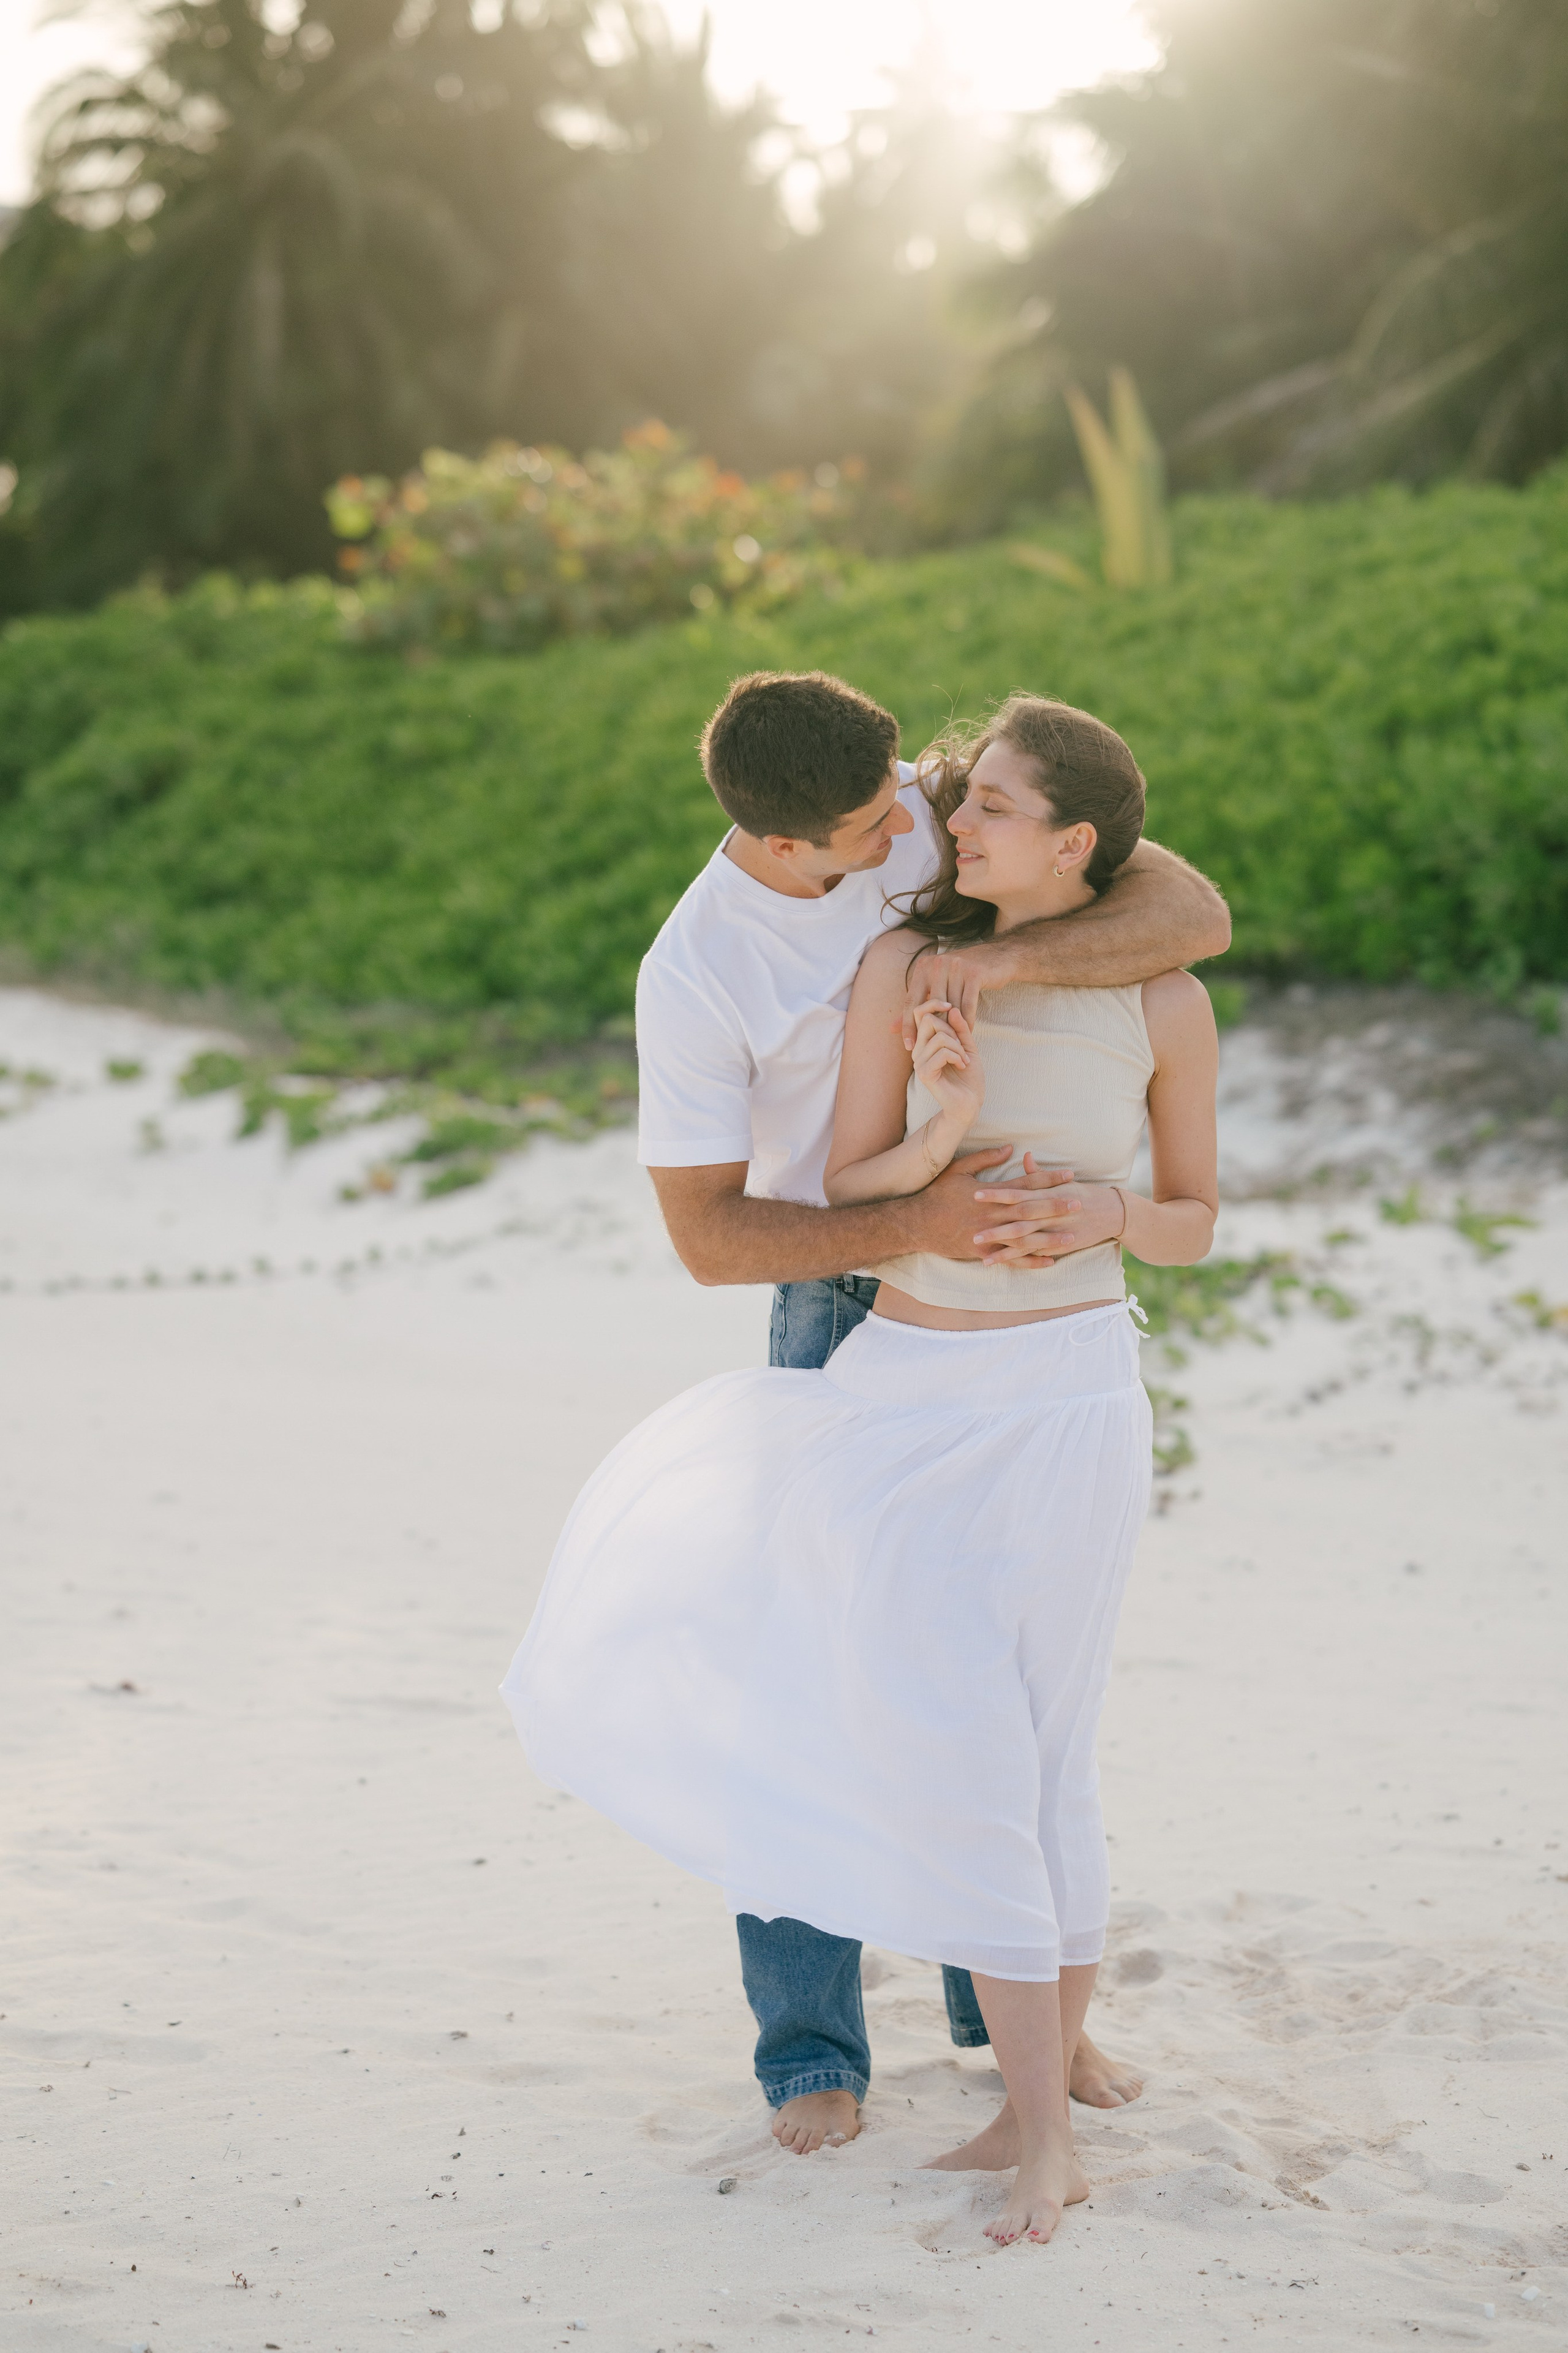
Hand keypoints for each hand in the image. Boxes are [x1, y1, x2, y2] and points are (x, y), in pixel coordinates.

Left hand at [898, 947, 987, 1049]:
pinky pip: (967, 1005)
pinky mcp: (974, 973)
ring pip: (950, 1007)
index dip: (908, 1025)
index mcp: (923, 967)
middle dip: (934, 1030)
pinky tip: (968, 1034)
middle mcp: (937, 964)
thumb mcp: (936, 986)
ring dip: (952, 1029)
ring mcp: (956, 967)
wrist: (995, 957)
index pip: (911, 1001)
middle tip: (936, 1050)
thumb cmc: (961, 976)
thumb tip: (891, 1029)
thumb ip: (915, 1007)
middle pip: (931, 1006)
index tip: (909, 1046)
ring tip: (952, 1046)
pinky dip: (967, 1021)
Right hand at [910, 1147, 1070, 1261]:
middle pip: (1030, 1210)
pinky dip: (1031, 1261)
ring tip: (1072, 1236)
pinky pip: (1012, 1259)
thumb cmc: (937, 1194)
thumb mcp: (958, 1170)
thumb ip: (985, 1158)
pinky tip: (1049, 1262)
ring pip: (1025, 1238)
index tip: (1069, 1175)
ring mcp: (989, 1236)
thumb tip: (1010, 1147)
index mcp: (990, 1194)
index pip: (1025, 1184)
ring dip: (1049, 1237)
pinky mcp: (984, 1253)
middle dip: (1056, 1206)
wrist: (916, 1224)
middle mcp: (992, 1215)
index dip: (1048, 1179)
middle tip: (1079, 1203)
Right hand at [911, 996, 983, 1128]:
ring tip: (964, 1060)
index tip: (951, 1006)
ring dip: (958, 1047)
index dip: (933, 1003)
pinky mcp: (924, 1074)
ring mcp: (919, 1062)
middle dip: (952, 1030)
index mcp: (925, 1042)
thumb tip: (951, 1009)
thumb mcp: (967, 1046)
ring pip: (939, 1037)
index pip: (920, 1013)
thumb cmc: (968, 1076)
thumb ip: (960, 1028)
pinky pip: (941, 1053)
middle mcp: (917, 1050)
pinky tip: (961, 1065)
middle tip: (962, 1047)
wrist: (970, 1103)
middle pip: (928, 1020)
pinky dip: (956, 1056)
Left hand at [972, 1163, 1128, 1265]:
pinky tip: (997, 1262)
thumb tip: (1024, 1156)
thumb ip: (1039, 1174)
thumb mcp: (1063, 1181)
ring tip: (978, 1250)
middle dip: (994, 1224)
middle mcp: (1049, 1213)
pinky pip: (1033, 1254)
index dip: (997, 1194)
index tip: (975, 1194)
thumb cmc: (1083, 1193)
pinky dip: (1016, 1259)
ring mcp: (1054, 1231)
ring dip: (1001, 1246)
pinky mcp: (1058, 1245)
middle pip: (1018, 1218)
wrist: (1112, 1212)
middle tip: (971, 1228)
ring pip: (1024, 1239)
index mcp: (1047, 1194)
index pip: (1018, 1192)